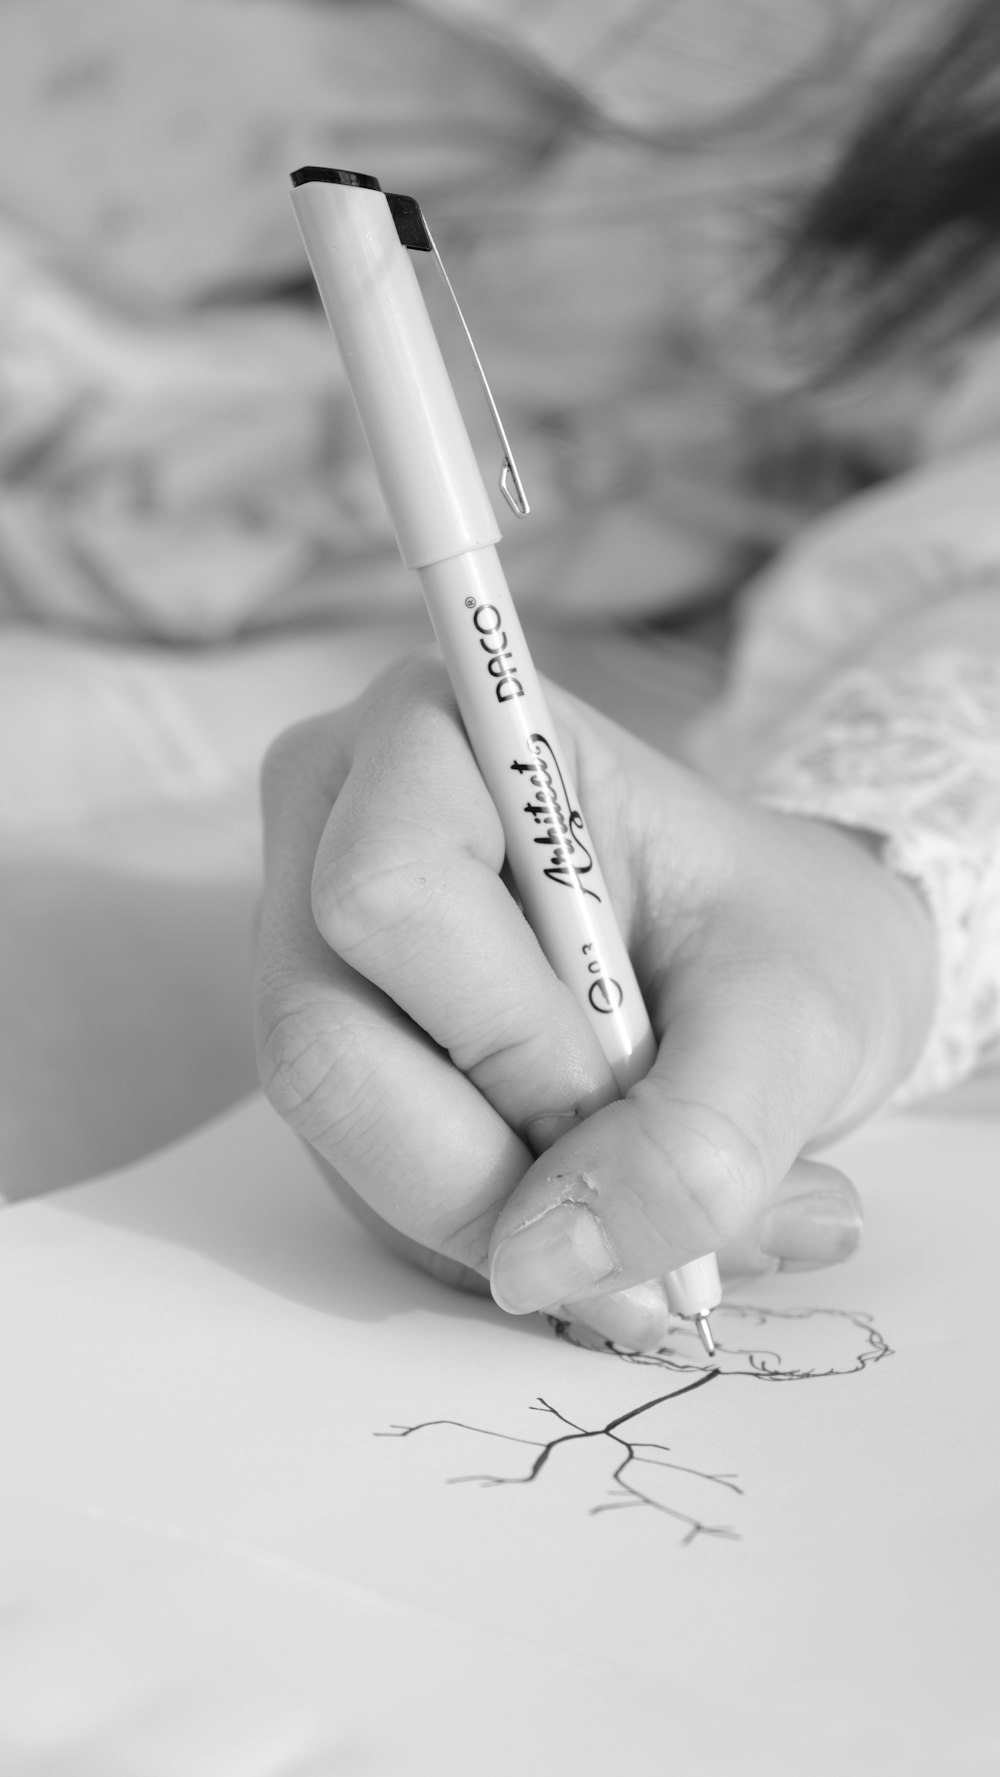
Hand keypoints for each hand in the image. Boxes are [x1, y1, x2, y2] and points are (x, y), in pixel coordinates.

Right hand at [255, 652, 936, 1349]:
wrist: (773, 974)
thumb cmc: (784, 940)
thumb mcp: (801, 1022)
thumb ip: (698, 1144)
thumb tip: (543, 1267)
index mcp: (440, 734)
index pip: (389, 891)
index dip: (503, 1033)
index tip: (631, 1088)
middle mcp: (332, 828)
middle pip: (321, 1038)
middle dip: (494, 1163)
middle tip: (647, 1200)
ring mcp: (313, 951)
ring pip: (339, 1134)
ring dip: (512, 1216)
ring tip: (666, 1219)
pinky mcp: (334, 1054)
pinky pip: (368, 1187)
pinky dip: (501, 1233)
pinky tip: (605, 1214)